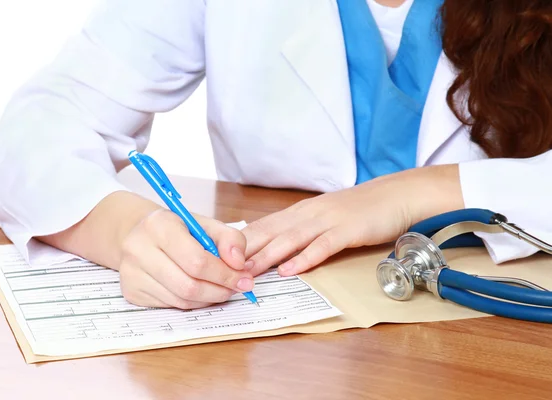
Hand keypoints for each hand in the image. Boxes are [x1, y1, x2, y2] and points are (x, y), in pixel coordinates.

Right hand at [119, 209, 254, 308]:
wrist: (143, 235)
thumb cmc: (179, 230)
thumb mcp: (206, 225)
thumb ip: (230, 239)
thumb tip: (239, 264)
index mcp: (159, 225)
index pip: (197, 260)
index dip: (225, 274)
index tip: (244, 278)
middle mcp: (138, 249)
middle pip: (189, 285)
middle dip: (220, 290)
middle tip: (237, 287)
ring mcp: (131, 273)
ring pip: (181, 299)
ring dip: (209, 298)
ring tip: (221, 288)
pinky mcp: (131, 291)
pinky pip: (171, 305)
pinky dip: (193, 302)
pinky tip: (201, 291)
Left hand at [242, 165, 463, 276]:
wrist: (394, 195)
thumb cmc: (357, 210)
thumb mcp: (322, 216)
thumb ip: (298, 229)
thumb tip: (272, 246)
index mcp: (299, 212)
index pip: (262, 226)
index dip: (239, 242)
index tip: (220, 257)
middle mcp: (307, 214)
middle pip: (269, 232)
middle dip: (245, 251)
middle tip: (223, 268)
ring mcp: (327, 220)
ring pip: (290, 239)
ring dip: (267, 256)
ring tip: (248, 272)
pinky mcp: (347, 230)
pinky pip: (322, 246)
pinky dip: (305, 258)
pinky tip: (290, 270)